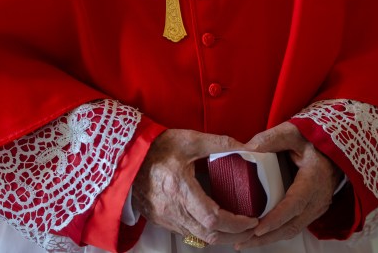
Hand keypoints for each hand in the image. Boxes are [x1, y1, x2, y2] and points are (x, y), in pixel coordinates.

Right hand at [132, 129, 258, 245]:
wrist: (126, 155)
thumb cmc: (157, 147)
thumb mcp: (191, 139)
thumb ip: (221, 144)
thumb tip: (249, 148)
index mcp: (180, 188)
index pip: (214, 218)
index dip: (236, 223)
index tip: (251, 218)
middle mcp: (171, 208)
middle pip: (209, 235)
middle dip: (233, 234)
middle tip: (250, 226)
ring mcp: (163, 216)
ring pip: (197, 237)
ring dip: (219, 235)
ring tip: (235, 225)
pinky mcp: (158, 218)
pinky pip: (185, 233)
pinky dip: (202, 231)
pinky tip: (211, 221)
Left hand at [236, 122, 342, 249]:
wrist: (333, 147)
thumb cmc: (313, 138)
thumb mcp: (293, 131)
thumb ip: (270, 139)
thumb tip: (246, 150)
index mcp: (315, 178)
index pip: (295, 203)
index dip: (277, 218)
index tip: (258, 228)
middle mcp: (318, 197)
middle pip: (292, 225)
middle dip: (266, 237)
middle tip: (242, 241)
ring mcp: (317, 206)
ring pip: (292, 229)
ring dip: (269, 238)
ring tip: (245, 242)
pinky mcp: (311, 209)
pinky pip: (294, 225)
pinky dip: (276, 232)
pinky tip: (258, 235)